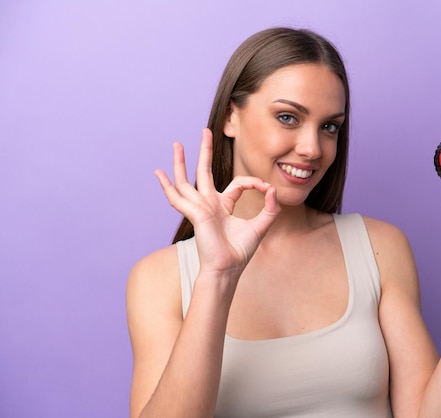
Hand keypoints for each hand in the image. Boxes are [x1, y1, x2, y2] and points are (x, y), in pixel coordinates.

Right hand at [155, 129, 280, 277]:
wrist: (227, 269)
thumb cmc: (240, 252)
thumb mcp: (261, 226)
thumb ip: (270, 208)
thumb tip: (273, 190)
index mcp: (223, 206)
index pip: (237, 184)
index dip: (253, 182)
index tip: (267, 187)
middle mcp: (209, 204)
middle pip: (204, 172)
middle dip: (205, 151)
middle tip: (205, 131)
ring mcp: (200, 208)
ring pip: (186, 181)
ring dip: (181, 162)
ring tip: (177, 144)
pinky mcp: (195, 213)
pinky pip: (177, 198)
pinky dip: (167, 186)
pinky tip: (158, 174)